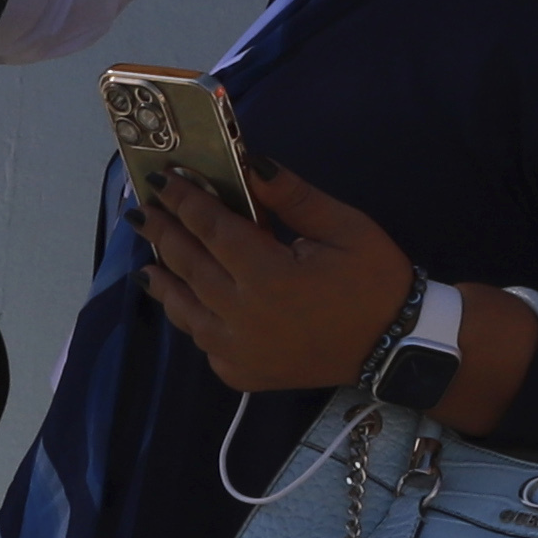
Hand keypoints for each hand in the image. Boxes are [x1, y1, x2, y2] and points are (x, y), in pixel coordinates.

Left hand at [141, 158, 430, 395]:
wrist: (395, 347)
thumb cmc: (374, 280)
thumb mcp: (346, 228)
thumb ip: (293, 197)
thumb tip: (251, 164)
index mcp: (268, 275)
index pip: (212, 229)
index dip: (185, 201)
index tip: (164, 181)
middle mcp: (241, 315)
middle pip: (189, 265)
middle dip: (163, 233)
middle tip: (141, 212)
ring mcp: (236, 349)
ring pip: (185, 309)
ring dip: (164, 280)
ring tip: (149, 259)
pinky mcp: (240, 373)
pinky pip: (203, 342)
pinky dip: (191, 318)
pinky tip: (185, 303)